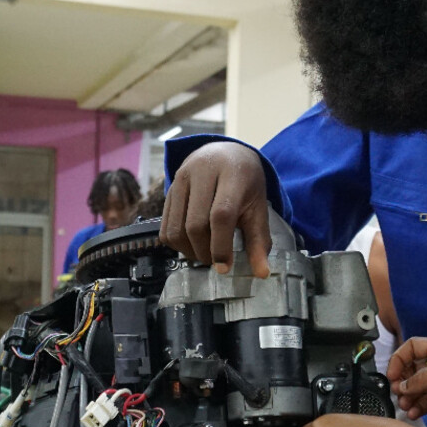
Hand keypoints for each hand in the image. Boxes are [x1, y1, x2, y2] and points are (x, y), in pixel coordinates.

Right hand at [160, 142, 271, 277]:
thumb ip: (259, 240)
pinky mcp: (168, 187)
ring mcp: (181, 178)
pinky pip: (165, 225)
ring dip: (189, 250)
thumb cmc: (246, 183)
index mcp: (232, 175)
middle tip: (216, 261)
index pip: (221, 215)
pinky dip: (176, 243)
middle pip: (195, 224)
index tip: (224, 267)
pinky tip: (191, 245)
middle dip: (205, 251)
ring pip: (177, 227)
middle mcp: (202, 172)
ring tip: (204, 255)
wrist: (226, 153)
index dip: (221, 245)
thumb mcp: (258, 207)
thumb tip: (262, 273)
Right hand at [387, 338, 426, 426]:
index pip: (415, 346)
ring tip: (405, 406)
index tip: (391, 375)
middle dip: (402, 379)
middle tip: (397, 393)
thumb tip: (401, 384)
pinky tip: (414, 414)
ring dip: (409, 396)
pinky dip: (418, 407)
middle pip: (414, 368)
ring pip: (419, 388)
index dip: (400, 358)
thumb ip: (425, 377)